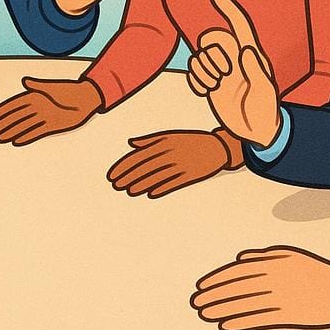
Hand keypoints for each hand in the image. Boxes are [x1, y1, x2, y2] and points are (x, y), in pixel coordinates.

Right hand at [0, 77, 101, 145]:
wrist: (88, 99)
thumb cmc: (71, 90)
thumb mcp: (54, 88)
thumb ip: (38, 86)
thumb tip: (25, 81)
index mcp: (35, 96)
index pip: (13, 105)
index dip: (0, 112)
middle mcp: (37, 107)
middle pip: (16, 117)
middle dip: (2, 124)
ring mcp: (43, 117)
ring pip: (23, 126)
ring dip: (11, 132)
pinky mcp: (52, 125)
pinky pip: (35, 132)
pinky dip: (25, 137)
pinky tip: (15, 142)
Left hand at [107, 130, 231, 198]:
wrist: (217, 147)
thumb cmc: (191, 141)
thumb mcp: (170, 136)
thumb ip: (149, 140)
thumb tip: (130, 143)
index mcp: (164, 142)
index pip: (139, 155)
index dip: (124, 166)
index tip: (112, 175)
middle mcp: (170, 153)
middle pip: (145, 167)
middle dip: (128, 176)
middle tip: (115, 185)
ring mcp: (181, 164)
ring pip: (157, 176)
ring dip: (141, 184)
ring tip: (128, 191)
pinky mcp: (190, 175)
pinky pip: (173, 183)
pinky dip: (161, 188)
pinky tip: (149, 193)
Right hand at [189, 0, 281, 146]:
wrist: (257, 130)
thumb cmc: (266, 110)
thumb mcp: (265, 91)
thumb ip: (256, 70)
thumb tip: (246, 50)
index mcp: (250, 54)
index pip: (238, 24)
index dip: (227, 7)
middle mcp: (234, 58)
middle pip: (211, 39)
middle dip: (211, 55)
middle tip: (223, 74)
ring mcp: (221, 70)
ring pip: (198, 57)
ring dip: (203, 72)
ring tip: (217, 87)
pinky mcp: (210, 83)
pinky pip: (192, 73)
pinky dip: (195, 82)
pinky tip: (206, 92)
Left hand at [190, 247, 329, 329]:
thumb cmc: (316, 271)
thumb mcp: (291, 255)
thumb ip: (264, 255)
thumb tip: (240, 258)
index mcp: (273, 263)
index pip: (237, 271)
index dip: (217, 279)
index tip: (201, 286)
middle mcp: (275, 279)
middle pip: (237, 288)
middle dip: (214, 295)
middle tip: (196, 302)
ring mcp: (282, 298)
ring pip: (245, 304)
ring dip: (222, 309)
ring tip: (205, 314)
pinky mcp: (291, 316)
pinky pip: (260, 320)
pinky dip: (241, 323)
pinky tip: (226, 326)